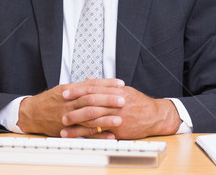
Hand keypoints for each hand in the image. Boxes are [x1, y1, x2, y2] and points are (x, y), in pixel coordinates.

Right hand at [17, 78, 124, 136]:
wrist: (31, 113)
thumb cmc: (49, 100)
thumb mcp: (63, 89)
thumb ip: (79, 86)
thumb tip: (94, 81)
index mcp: (69, 90)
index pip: (91, 85)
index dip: (106, 84)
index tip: (120, 84)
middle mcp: (69, 102)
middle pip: (91, 99)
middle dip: (108, 99)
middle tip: (123, 99)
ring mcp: (68, 116)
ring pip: (89, 116)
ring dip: (105, 118)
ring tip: (120, 118)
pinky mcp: (67, 129)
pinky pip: (84, 132)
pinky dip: (98, 134)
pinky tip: (110, 134)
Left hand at [60, 85, 181, 138]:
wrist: (155, 115)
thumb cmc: (137, 101)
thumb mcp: (122, 89)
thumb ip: (104, 84)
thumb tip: (88, 79)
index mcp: (115, 91)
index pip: (92, 89)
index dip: (77, 91)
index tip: (65, 92)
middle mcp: (115, 103)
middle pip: (90, 104)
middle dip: (74, 108)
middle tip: (61, 110)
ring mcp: (117, 117)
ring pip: (93, 120)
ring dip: (77, 124)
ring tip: (64, 126)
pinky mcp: (119, 130)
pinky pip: (101, 133)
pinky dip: (88, 135)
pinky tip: (78, 137)